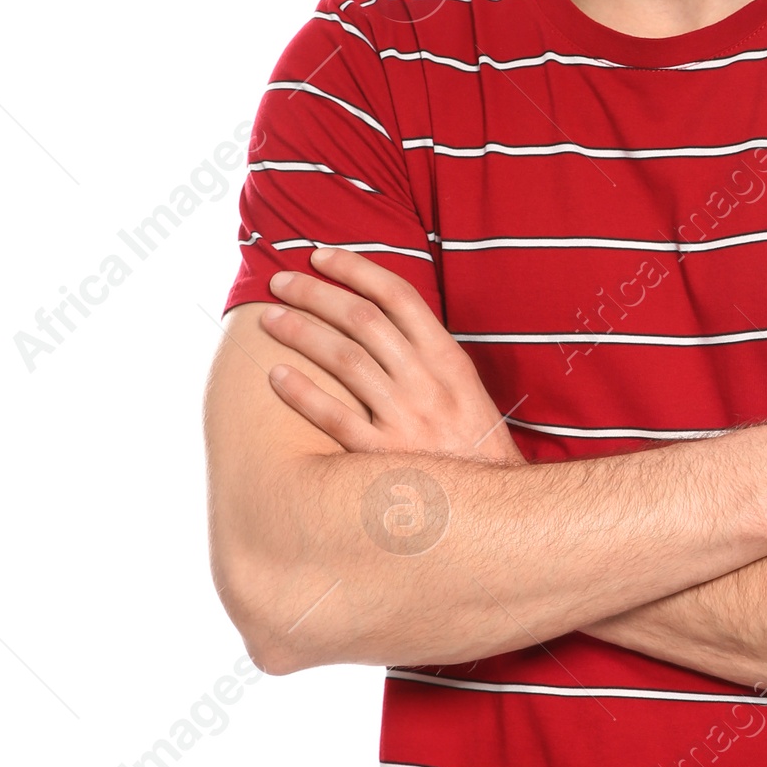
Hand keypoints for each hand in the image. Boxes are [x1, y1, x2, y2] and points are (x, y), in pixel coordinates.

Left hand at [259, 247, 526, 463]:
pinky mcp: (384, 457)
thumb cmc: (474, 447)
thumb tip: (381, 319)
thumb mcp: (466, 390)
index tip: (322, 256)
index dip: (356, 269)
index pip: (398, 297)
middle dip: (316, 293)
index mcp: (449, 359)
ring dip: (301, 332)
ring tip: (270, 319)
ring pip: (344, 360)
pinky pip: (336, 419)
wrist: (496, 509)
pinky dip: (303, 393)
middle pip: (362, 320)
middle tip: (280, 281)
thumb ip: (428, 355)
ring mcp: (406, 419)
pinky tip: (276, 376)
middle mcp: (427, 382)